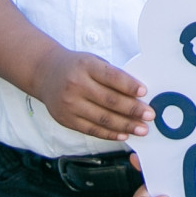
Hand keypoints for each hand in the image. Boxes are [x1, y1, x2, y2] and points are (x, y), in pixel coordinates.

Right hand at [33, 47, 153, 141]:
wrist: (46, 73)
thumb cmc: (77, 66)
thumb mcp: (93, 61)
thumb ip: (112, 75)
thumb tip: (138, 95)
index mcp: (86, 66)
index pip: (111, 76)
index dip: (129, 85)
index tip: (145, 92)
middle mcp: (76, 85)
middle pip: (109, 100)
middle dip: (133, 109)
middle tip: (150, 115)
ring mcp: (69, 104)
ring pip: (102, 118)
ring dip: (125, 125)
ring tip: (142, 129)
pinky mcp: (66, 120)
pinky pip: (92, 130)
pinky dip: (109, 134)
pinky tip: (123, 134)